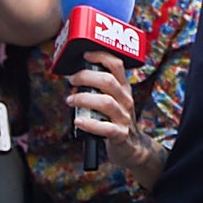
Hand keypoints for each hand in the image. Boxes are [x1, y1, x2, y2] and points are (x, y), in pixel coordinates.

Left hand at [65, 51, 142, 170]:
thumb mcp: (114, 100)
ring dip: (84, 99)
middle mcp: (126, 100)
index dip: (101, 57)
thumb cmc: (115, 120)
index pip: (117, 65)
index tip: (85, 55)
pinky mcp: (120, 134)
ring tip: (70, 100)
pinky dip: (90, 124)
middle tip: (72, 80)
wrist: (131, 147)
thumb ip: (101, 88)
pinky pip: (106, 128)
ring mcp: (124, 117)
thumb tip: (77, 76)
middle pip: (108, 81)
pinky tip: (78, 121)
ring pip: (106, 102)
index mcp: (124, 88)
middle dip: (86, 77)